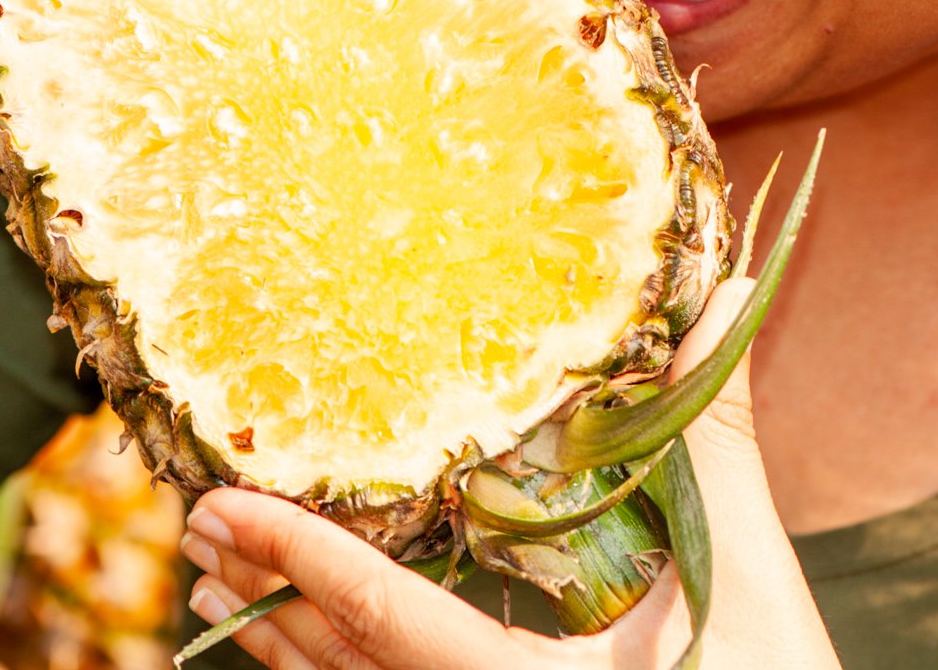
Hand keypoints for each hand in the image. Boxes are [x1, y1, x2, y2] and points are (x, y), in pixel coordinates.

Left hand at [181, 280, 840, 669]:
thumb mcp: (743, 580)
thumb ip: (711, 441)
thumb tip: (712, 303)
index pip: (384, 618)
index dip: (296, 557)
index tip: (220, 508)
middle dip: (263, 601)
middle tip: (194, 534)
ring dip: (287, 650)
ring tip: (213, 599)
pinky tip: (326, 655)